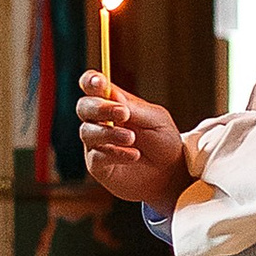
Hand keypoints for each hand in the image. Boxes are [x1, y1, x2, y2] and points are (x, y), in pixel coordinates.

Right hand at [72, 72, 189, 214]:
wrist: (171, 174)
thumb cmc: (164, 142)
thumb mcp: (156, 119)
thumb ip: (134, 107)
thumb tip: (111, 94)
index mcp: (114, 103)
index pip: (93, 86)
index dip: (90, 81)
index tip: (99, 81)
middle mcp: (101, 121)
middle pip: (84, 107)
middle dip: (100, 108)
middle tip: (123, 113)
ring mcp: (97, 143)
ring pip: (87, 131)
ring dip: (109, 133)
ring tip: (132, 138)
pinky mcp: (98, 165)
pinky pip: (97, 155)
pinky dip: (115, 153)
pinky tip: (134, 155)